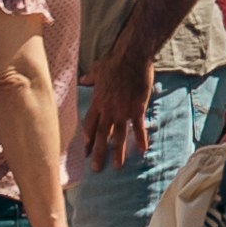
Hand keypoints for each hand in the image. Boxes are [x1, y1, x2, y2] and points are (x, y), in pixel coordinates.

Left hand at [81, 46, 152, 176]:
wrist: (132, 57)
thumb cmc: (114, 61)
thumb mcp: (97, 69)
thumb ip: (90, 78)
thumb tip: (82, 79)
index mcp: (97, 102)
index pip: (89, 125)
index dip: (87, 140)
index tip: (85, 151)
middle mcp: (108, 110)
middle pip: (101, 135)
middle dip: (98, 153)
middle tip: (96, 169)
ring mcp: (123, 111)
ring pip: (118, 136)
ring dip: (117, 152)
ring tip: (117, 167)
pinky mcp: (137, 108)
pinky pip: (138, 127)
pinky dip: (140, 139)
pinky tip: (142, 150)